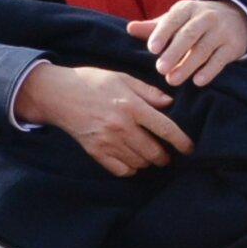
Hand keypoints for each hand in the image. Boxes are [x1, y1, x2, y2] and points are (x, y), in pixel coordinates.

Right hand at [20, 62, 191, 177]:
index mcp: (131, 105)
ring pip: (140, 162)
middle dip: (165, 157)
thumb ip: (148, 91)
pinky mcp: (95, 151)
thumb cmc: (91, 82)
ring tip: (147, 155)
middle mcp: (121, 126)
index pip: (166, 129)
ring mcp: (107, 141)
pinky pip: (121, 170)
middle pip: (154, 152)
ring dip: (148, 162)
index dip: (182, 142)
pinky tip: (130, 160)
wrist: (56, 94)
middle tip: (166, 155)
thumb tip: (170, 103)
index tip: (190, 149)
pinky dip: (130, 168)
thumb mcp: (121, 78)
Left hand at [131, 0, 246, 88]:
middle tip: (160, 69)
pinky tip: (197, 81)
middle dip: (174, 53)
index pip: (173, 20)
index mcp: (187, 9)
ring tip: (172, 80)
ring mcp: (221, 32)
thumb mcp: (175, 20)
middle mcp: (206, 18)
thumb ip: (154, 27)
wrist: (234, 18)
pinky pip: (220, 60)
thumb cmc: (194, 22)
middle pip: (189, 35)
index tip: (152, 49)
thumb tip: (130, 28)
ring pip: (203, 50)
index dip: (162, 33)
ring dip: (187, 66)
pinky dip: (209, 71)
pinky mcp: (233, 46)